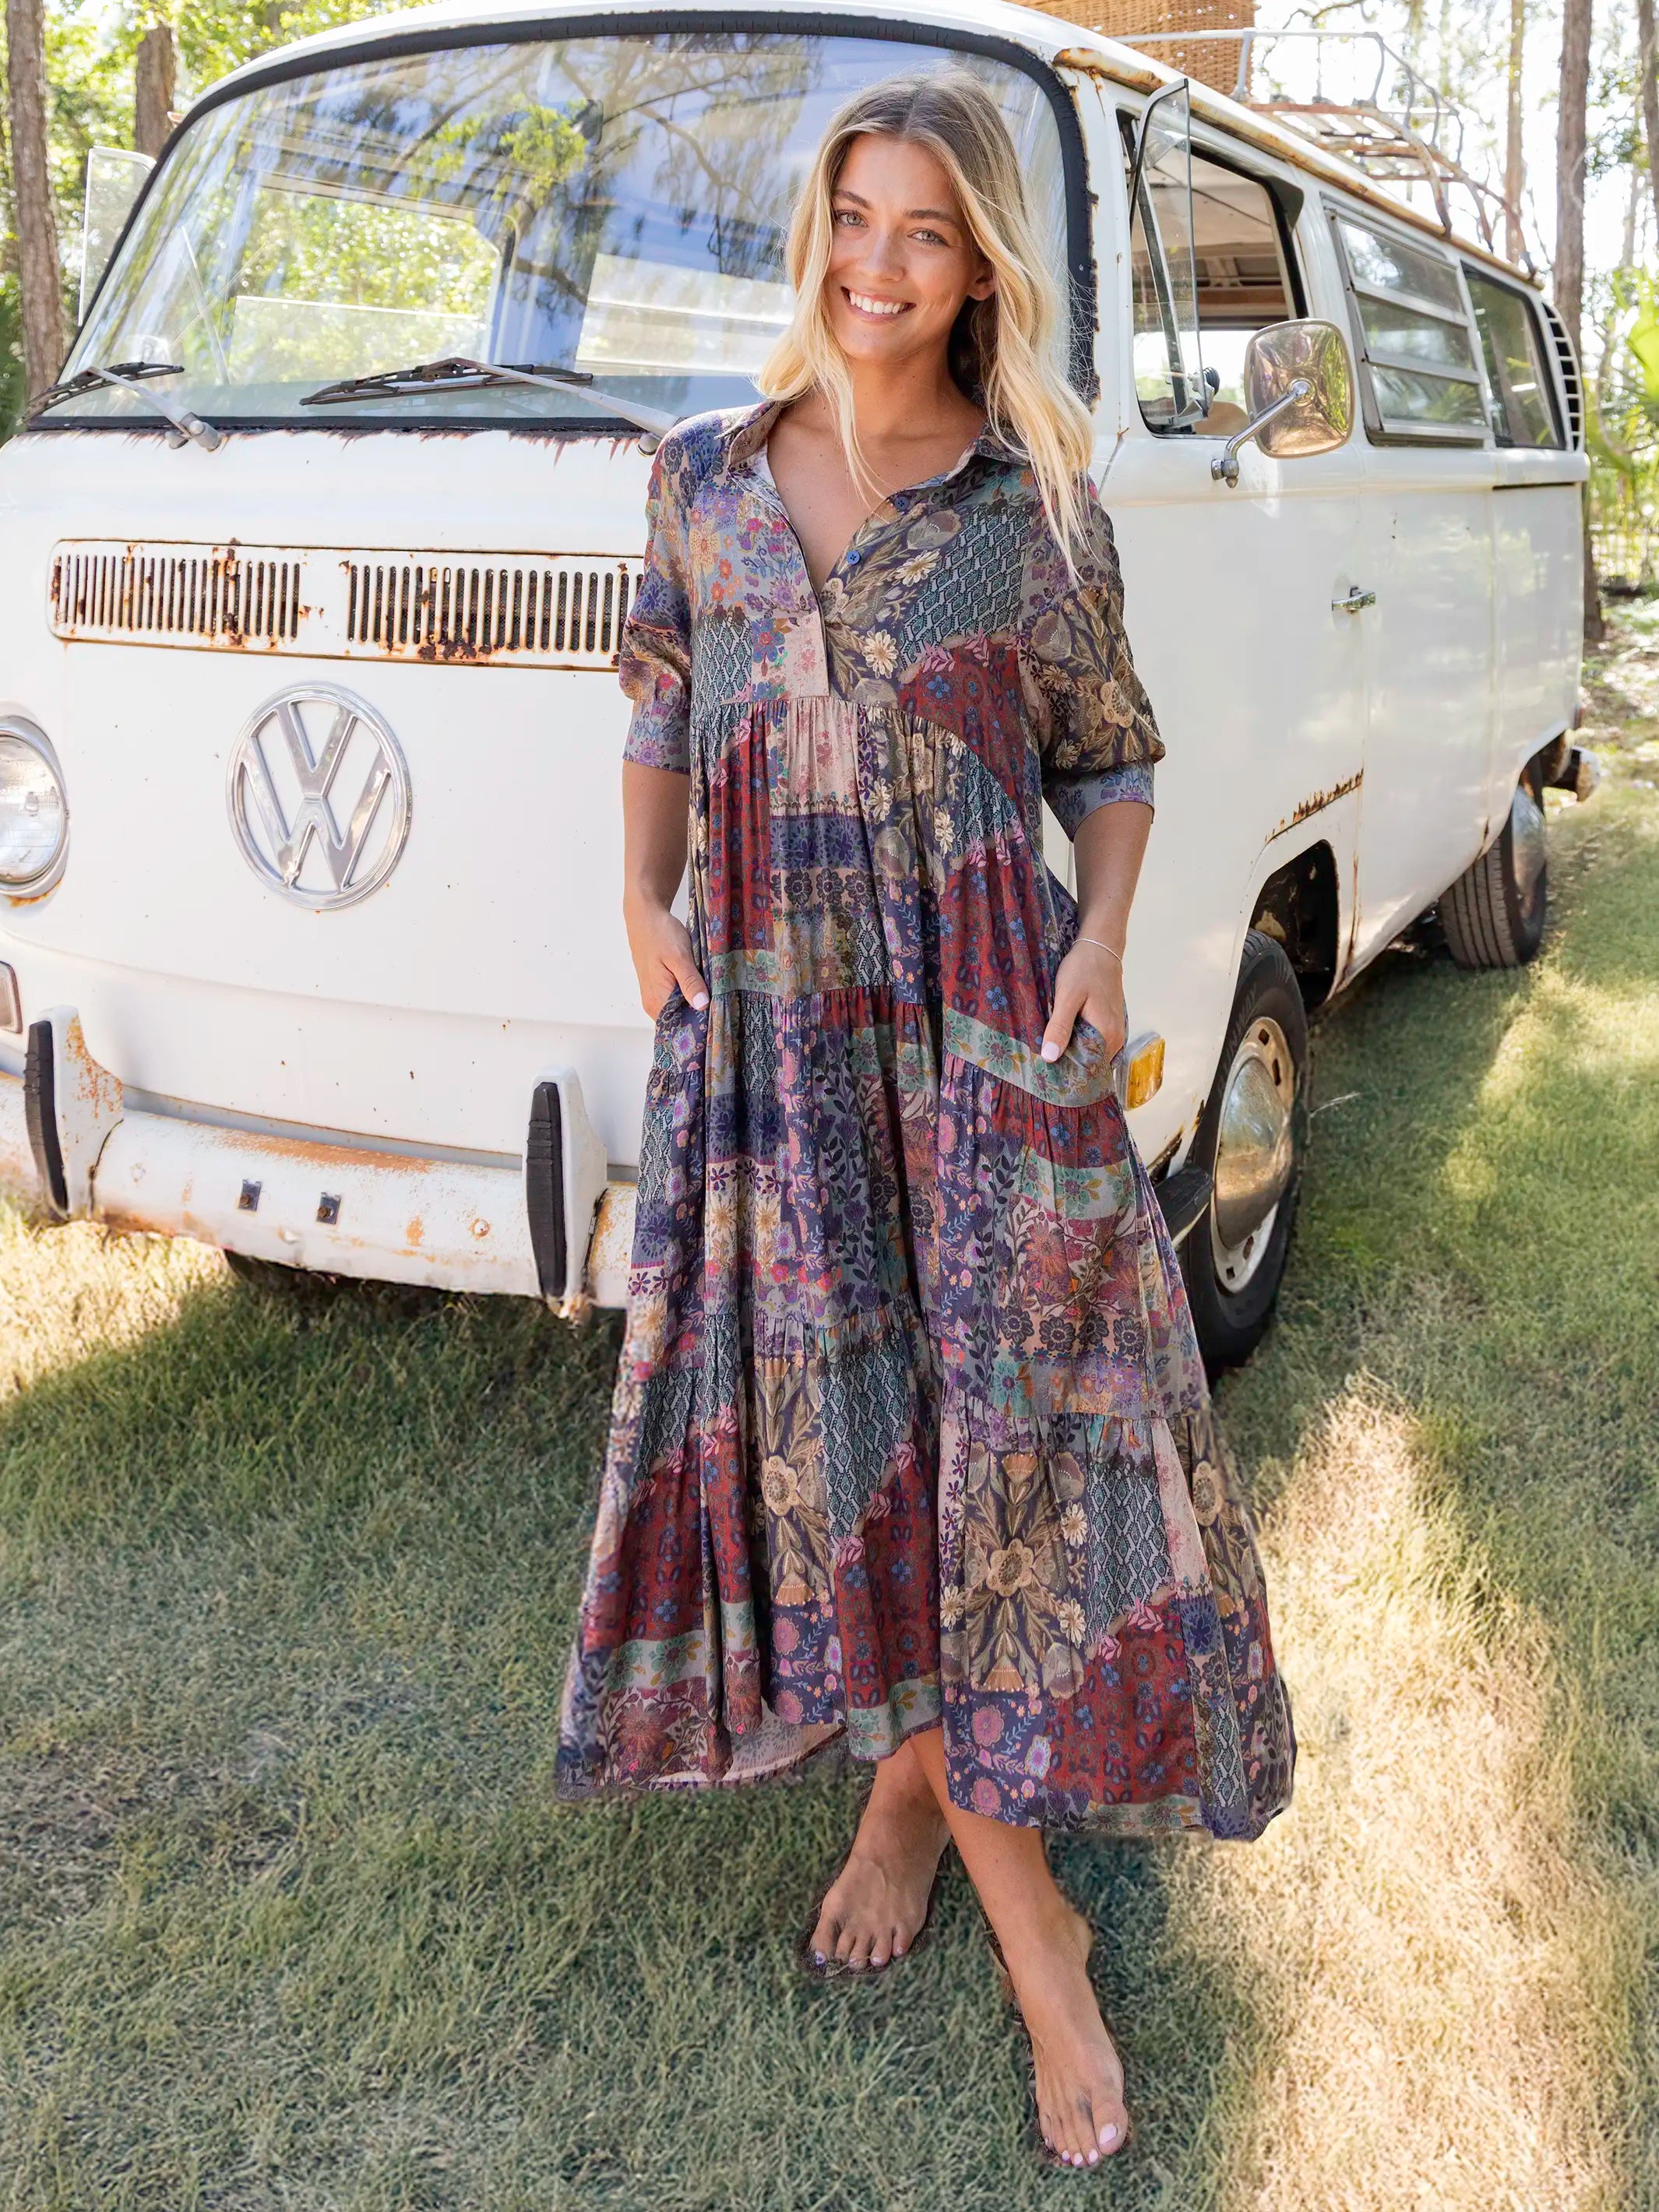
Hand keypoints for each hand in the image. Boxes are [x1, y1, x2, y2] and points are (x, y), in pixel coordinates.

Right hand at [625, 897, 708, 1018]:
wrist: (644, 917)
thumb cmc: (659, 934)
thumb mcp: (679, 957)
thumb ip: (690, 982)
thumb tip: (702, 1005)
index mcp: (657, 1000)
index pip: (681, 1028)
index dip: (701, 1027)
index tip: (720, 1022)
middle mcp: (653, 1004)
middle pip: (680, 1023)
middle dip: (701, 1018)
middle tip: (723, 1009)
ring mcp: (654, 997)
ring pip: (679, 1012)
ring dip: (696, 1007)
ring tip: (716, 999)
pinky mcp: (658, 989)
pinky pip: (676, 1001)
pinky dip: (690, 998)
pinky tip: (702, 989)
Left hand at [1040, 939, 1125, 1062]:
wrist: (1100, 948)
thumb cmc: (1083, 969)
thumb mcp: (1067, 997)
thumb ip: (1060, 1027)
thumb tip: (1050, 1057)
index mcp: (1107, 1036)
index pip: (1088, 1070)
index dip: (1067, 1074)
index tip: (1046, 1076)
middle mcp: (1116, 1039)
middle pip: (1091, 1064)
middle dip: (1069, 1066)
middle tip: (1043, 1066)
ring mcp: (1116, 1032)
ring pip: (1092, 1054)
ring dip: (1074, 1055)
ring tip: (1050, 1054)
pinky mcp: (1111, 1025)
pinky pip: (1095, 1044)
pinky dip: (1080, 1044)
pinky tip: (1063, 1039)